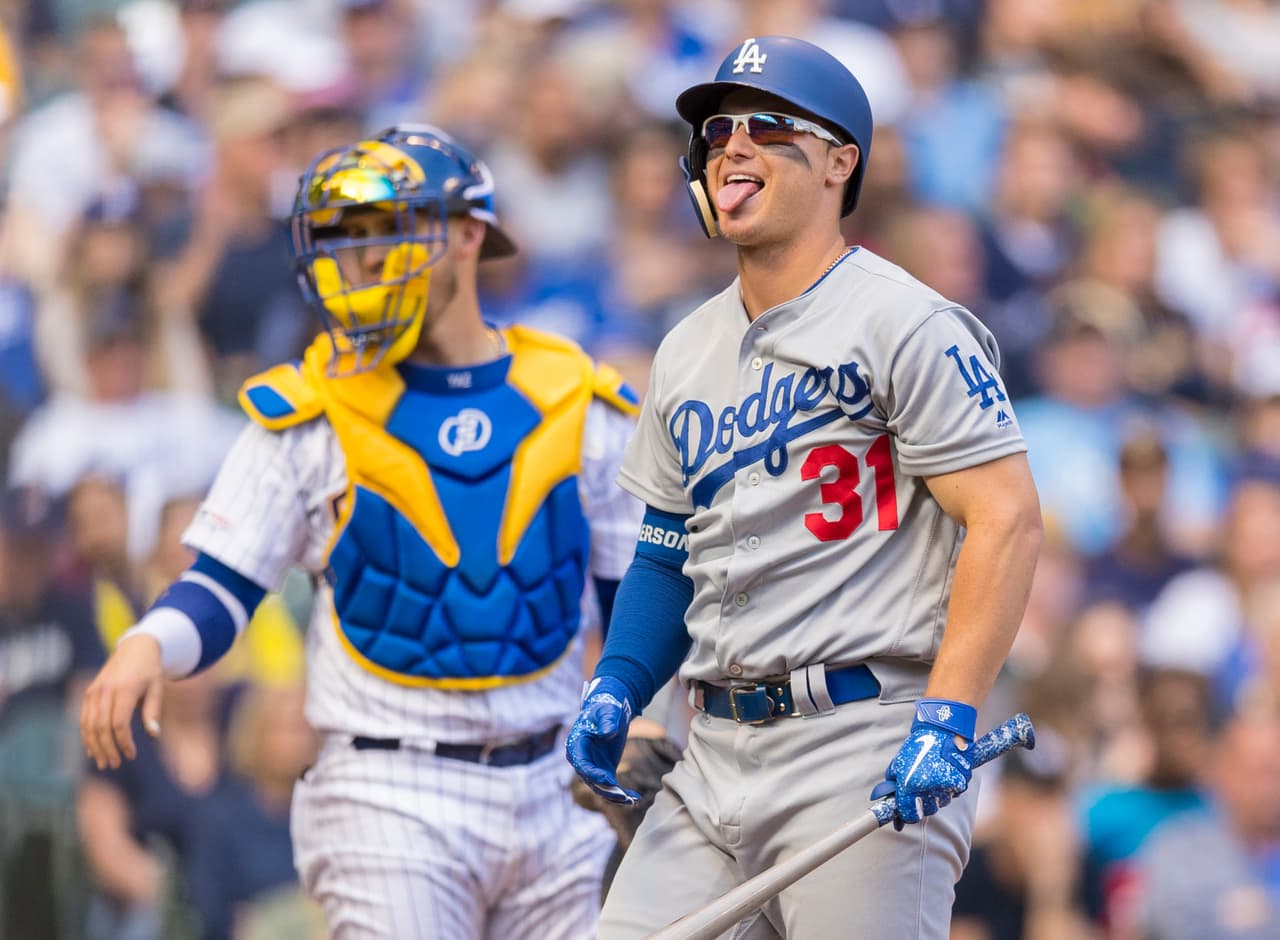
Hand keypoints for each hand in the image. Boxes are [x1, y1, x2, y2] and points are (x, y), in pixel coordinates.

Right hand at [79, 634, 165, 769]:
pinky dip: (87, 736)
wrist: (135, 648)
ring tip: (104, 763)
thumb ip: (153, 712)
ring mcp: (94, 692)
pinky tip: (93, 750)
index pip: (119, 723)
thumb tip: (153, 736)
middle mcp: (105, 691)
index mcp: (124, 689)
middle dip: (107, 749)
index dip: (123, 742)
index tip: (132, 755)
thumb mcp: (157, 688)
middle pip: (101, 727)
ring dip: (94, 746)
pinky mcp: (89, 693)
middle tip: (115, 764)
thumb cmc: (150, 671)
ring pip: (89, 725)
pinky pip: (84, 719)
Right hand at [570, 720, 681, 847]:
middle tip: (623, 796)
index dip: (593, 773)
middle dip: (606, 789)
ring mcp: (592, 767)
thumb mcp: (607, 712)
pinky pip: (611, 786)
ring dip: (616, 796)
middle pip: (591, 779)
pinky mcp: (604, 771)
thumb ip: (606, 721)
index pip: (581, 764)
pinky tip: (635, 798)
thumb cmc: (606, 709)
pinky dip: (622, 794)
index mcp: (576, 744)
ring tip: (632, 800)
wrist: (611, 713)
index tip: (609, 779)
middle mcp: (581, 759)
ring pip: (601, 787)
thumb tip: (607, 732)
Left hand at [870, 699, 975, 829]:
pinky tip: (945, 774)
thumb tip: (887, 799)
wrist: (942, 729)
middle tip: (920, 789)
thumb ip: (893, 784)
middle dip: (922, 804)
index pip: (909, 815)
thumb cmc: (917, 745)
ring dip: (936, 795)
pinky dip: (949, 788)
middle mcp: (928, 789)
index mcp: (910, 784)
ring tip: (933, 777)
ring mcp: (946, 787)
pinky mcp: (961, 782)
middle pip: (927, 811)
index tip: (905, 812)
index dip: (906, 815)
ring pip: (941, 803)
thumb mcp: (899, 763)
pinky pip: (953, 793)